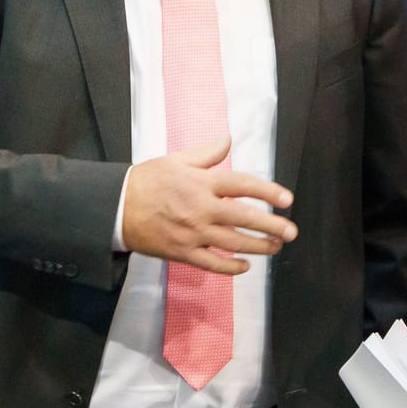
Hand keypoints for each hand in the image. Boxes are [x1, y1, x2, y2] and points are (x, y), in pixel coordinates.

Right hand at [121, 136, 296, 275]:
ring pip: (233, 243)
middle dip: (272, 225)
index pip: (243, 186)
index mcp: (201, 182)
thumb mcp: (176, 159)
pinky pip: (212, 264)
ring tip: (275, 247)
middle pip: (244, 217)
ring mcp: (193, 233)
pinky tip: (245, 266)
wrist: (115, 207)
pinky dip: (231, 267)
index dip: (268, 192)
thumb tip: (228, 139)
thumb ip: (207, 154)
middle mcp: (201, 208)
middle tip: (291, 232)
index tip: (286, 200)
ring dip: (258, 247)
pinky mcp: (182, 252)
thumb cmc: (146, 180)